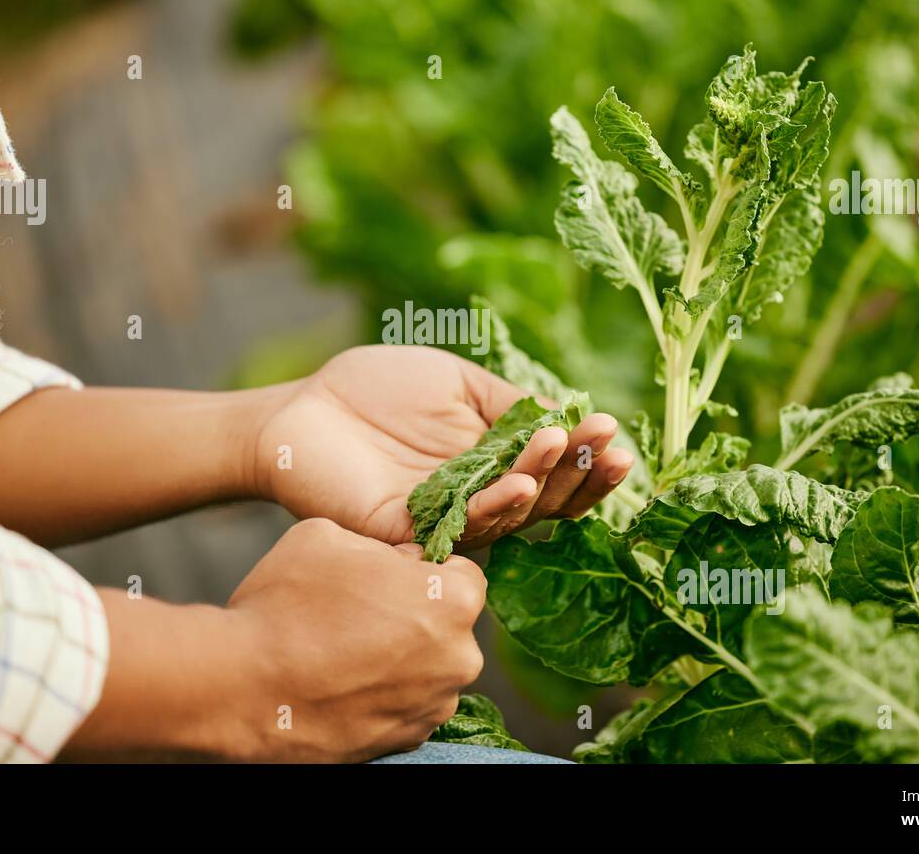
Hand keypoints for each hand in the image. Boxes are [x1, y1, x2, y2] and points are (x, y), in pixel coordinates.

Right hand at [228, 518, 484, 761]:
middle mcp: (460, 658)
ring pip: (429, 667)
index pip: (461, 573)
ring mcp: (434, 706)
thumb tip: (402, 562)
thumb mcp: (331, 535)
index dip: (423, 570)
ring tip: (344, 650)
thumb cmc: (286, 604)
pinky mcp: (406, 742)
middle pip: (448, 625)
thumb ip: (382, 544)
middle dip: (415, 615)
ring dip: (400, 657)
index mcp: (454, 600)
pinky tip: (341, 682)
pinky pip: (406, 705)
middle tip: (361, 612)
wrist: (240, 688)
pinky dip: (383, 694)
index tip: (387, 576)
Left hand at [255, 345, 633, 549]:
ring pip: (509, 517)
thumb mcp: (455, 383)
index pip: (553, 470)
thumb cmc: (376, 388)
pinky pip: (459, 528)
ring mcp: (446, 519)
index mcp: (493, 462)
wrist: (303, 407)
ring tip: (563, 448)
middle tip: (610, 445)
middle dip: (581, 474)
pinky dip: (493, 508)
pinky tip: (519, 483)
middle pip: (544, 500)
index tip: (614, 428)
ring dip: (543, 483)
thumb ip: (507, 404)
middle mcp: (478, 497)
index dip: (586, 456)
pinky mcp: (409, 535)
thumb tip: (566, 417)